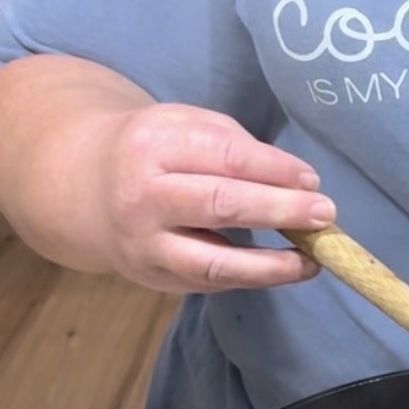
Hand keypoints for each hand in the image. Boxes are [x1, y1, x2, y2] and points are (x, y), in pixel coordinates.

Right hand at [96, 103, 333, 292]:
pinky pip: (211, 281)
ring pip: (215, 262)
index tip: (312, 180)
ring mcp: (146, 244)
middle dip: (280, 210)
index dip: (274, 170)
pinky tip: (284, 269)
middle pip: (221, 204)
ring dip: (271, 265)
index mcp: (152, 144)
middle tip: (324, 215)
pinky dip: (253, 277)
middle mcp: (143, 196)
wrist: (84, 188)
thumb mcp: (183, 126)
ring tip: (311, 261)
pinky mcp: (155, 277)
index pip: (224, 156)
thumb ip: (234, 146)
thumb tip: (296, 183)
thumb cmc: (153, 152)